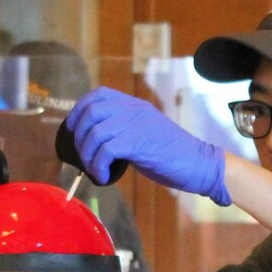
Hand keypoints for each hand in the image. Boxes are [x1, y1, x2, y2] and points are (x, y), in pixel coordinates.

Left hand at [66, 87, 229, 205]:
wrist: (198, 164)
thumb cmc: (171, 154)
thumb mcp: (144, 133)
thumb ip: (122, 130)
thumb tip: (94, 141)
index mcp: (134, 105)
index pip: (98, 95)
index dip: (79, 111)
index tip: (73, 131)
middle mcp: (133, 109)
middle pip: (91, 112)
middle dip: (79, 137)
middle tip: (83, 157)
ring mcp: (136, 124)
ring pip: (95, 133)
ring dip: (88, 156)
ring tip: (95, 170)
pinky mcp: (139, 142)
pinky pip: (106, 151)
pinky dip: (98, 166)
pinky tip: (104, 176)